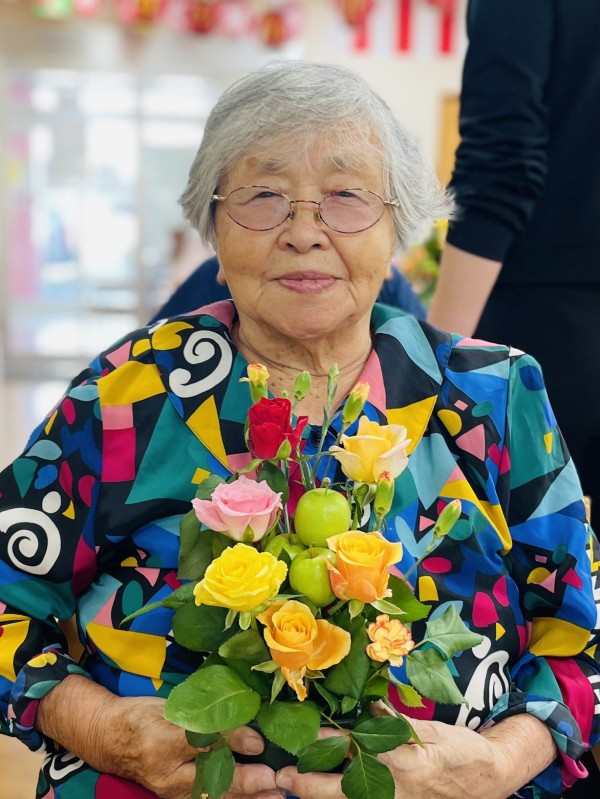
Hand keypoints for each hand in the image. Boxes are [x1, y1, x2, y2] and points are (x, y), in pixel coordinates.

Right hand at [109, 695, 283, 798]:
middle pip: (210, 779)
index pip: (203, 741)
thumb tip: (246, 731)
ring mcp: (170, 790)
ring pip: (213, 797)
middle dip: (245, 783)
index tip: (259, 743)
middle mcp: (166, 772)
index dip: (232, 741)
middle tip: (275, 781)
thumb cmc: (144, 717)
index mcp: (163, 740)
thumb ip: (207, 718)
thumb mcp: (173, 708)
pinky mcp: (175, 797)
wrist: (111, 740)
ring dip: (246, 798)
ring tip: (276, 795)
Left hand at [275, 713, 555, 798]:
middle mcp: (394, 788)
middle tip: (282, 777)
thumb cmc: (458, 748)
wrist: (491, 777)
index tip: (298, 737)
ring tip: (294, 790)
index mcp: (400, 758)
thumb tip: (365, 708)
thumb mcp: (428, 729)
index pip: (351, 750)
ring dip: (321, 797)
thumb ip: (394, 722)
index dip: (322, 745)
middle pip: (341, 788)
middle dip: (308, 784)